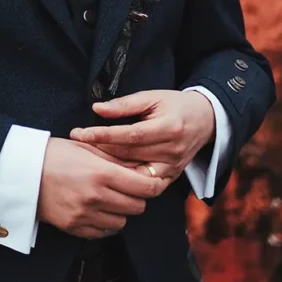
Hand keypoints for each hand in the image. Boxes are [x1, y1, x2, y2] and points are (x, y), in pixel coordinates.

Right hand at [36, 138, 169, 238]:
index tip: (153, 181)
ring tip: (109, 198)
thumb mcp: (86, 147)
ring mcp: (85, 215)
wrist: (21, 172)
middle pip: (137, 206)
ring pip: (122, 222)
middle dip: (137, 197)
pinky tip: (96, 209)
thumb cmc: (53, 155)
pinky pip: (103, 232)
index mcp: (101, 173)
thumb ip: (116, 158)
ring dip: (121, 211)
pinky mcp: (75, 227)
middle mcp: (96, 196)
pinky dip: (105, 223)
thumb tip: (142, 166)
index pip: (145, 187)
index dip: (154, 185)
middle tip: (127, 188)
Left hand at [68, 89, 214, 182]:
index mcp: (168, 127)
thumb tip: (97, 109)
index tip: (79, 133)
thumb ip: (125, 104)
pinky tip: (107, 172)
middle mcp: (172, 150)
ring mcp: (172, 167)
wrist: (205, 121)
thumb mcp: (152, 97)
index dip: (102, 135)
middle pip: (129, 154)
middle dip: (99, 150)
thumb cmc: (175, 105)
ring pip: (133, 172)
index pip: (129, 134)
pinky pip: (143, 183)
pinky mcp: (171, 177)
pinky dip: (124, 178)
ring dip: (108, 167)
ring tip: (86, 159)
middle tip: (75, 146)